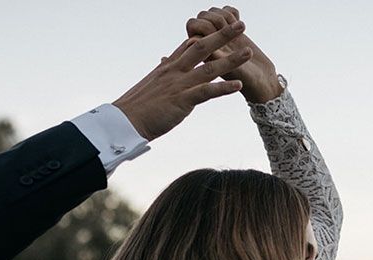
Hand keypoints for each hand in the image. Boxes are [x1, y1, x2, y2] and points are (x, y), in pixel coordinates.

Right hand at [113, 20, 252, 139]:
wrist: (124, 121)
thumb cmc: (135, 108)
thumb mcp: (150, 85)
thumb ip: (161, 74)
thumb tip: (163, 64)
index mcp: (167, 67)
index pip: (189, 45)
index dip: (206, 34)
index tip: (220, 25)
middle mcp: (175, 71)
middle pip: (203, 47)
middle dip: (223, 35)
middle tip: (240, 25)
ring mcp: (179, 84)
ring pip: (210, 68)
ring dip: (231, 60)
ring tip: (248, 52)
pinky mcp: (181, 100)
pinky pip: (206, 92)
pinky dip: (223, 88)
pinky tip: (238, 85)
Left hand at [186, 7, 281, 103]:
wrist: (263, 81)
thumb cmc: (246, 80)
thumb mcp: (228, 70)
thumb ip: (209, 56)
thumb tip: (190, 42)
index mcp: (202, 51)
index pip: (193, 25)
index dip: (205, 26)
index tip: (220, 37)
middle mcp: (209, 43)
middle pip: (202, 16)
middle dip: (216, 19)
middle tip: (230, 32)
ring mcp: (220, 36)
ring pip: (213, 11)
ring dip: (226, 16)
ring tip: (239, 30)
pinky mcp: (233, 30)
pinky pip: (227, 10)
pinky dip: (234, 13)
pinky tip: (241, 26)